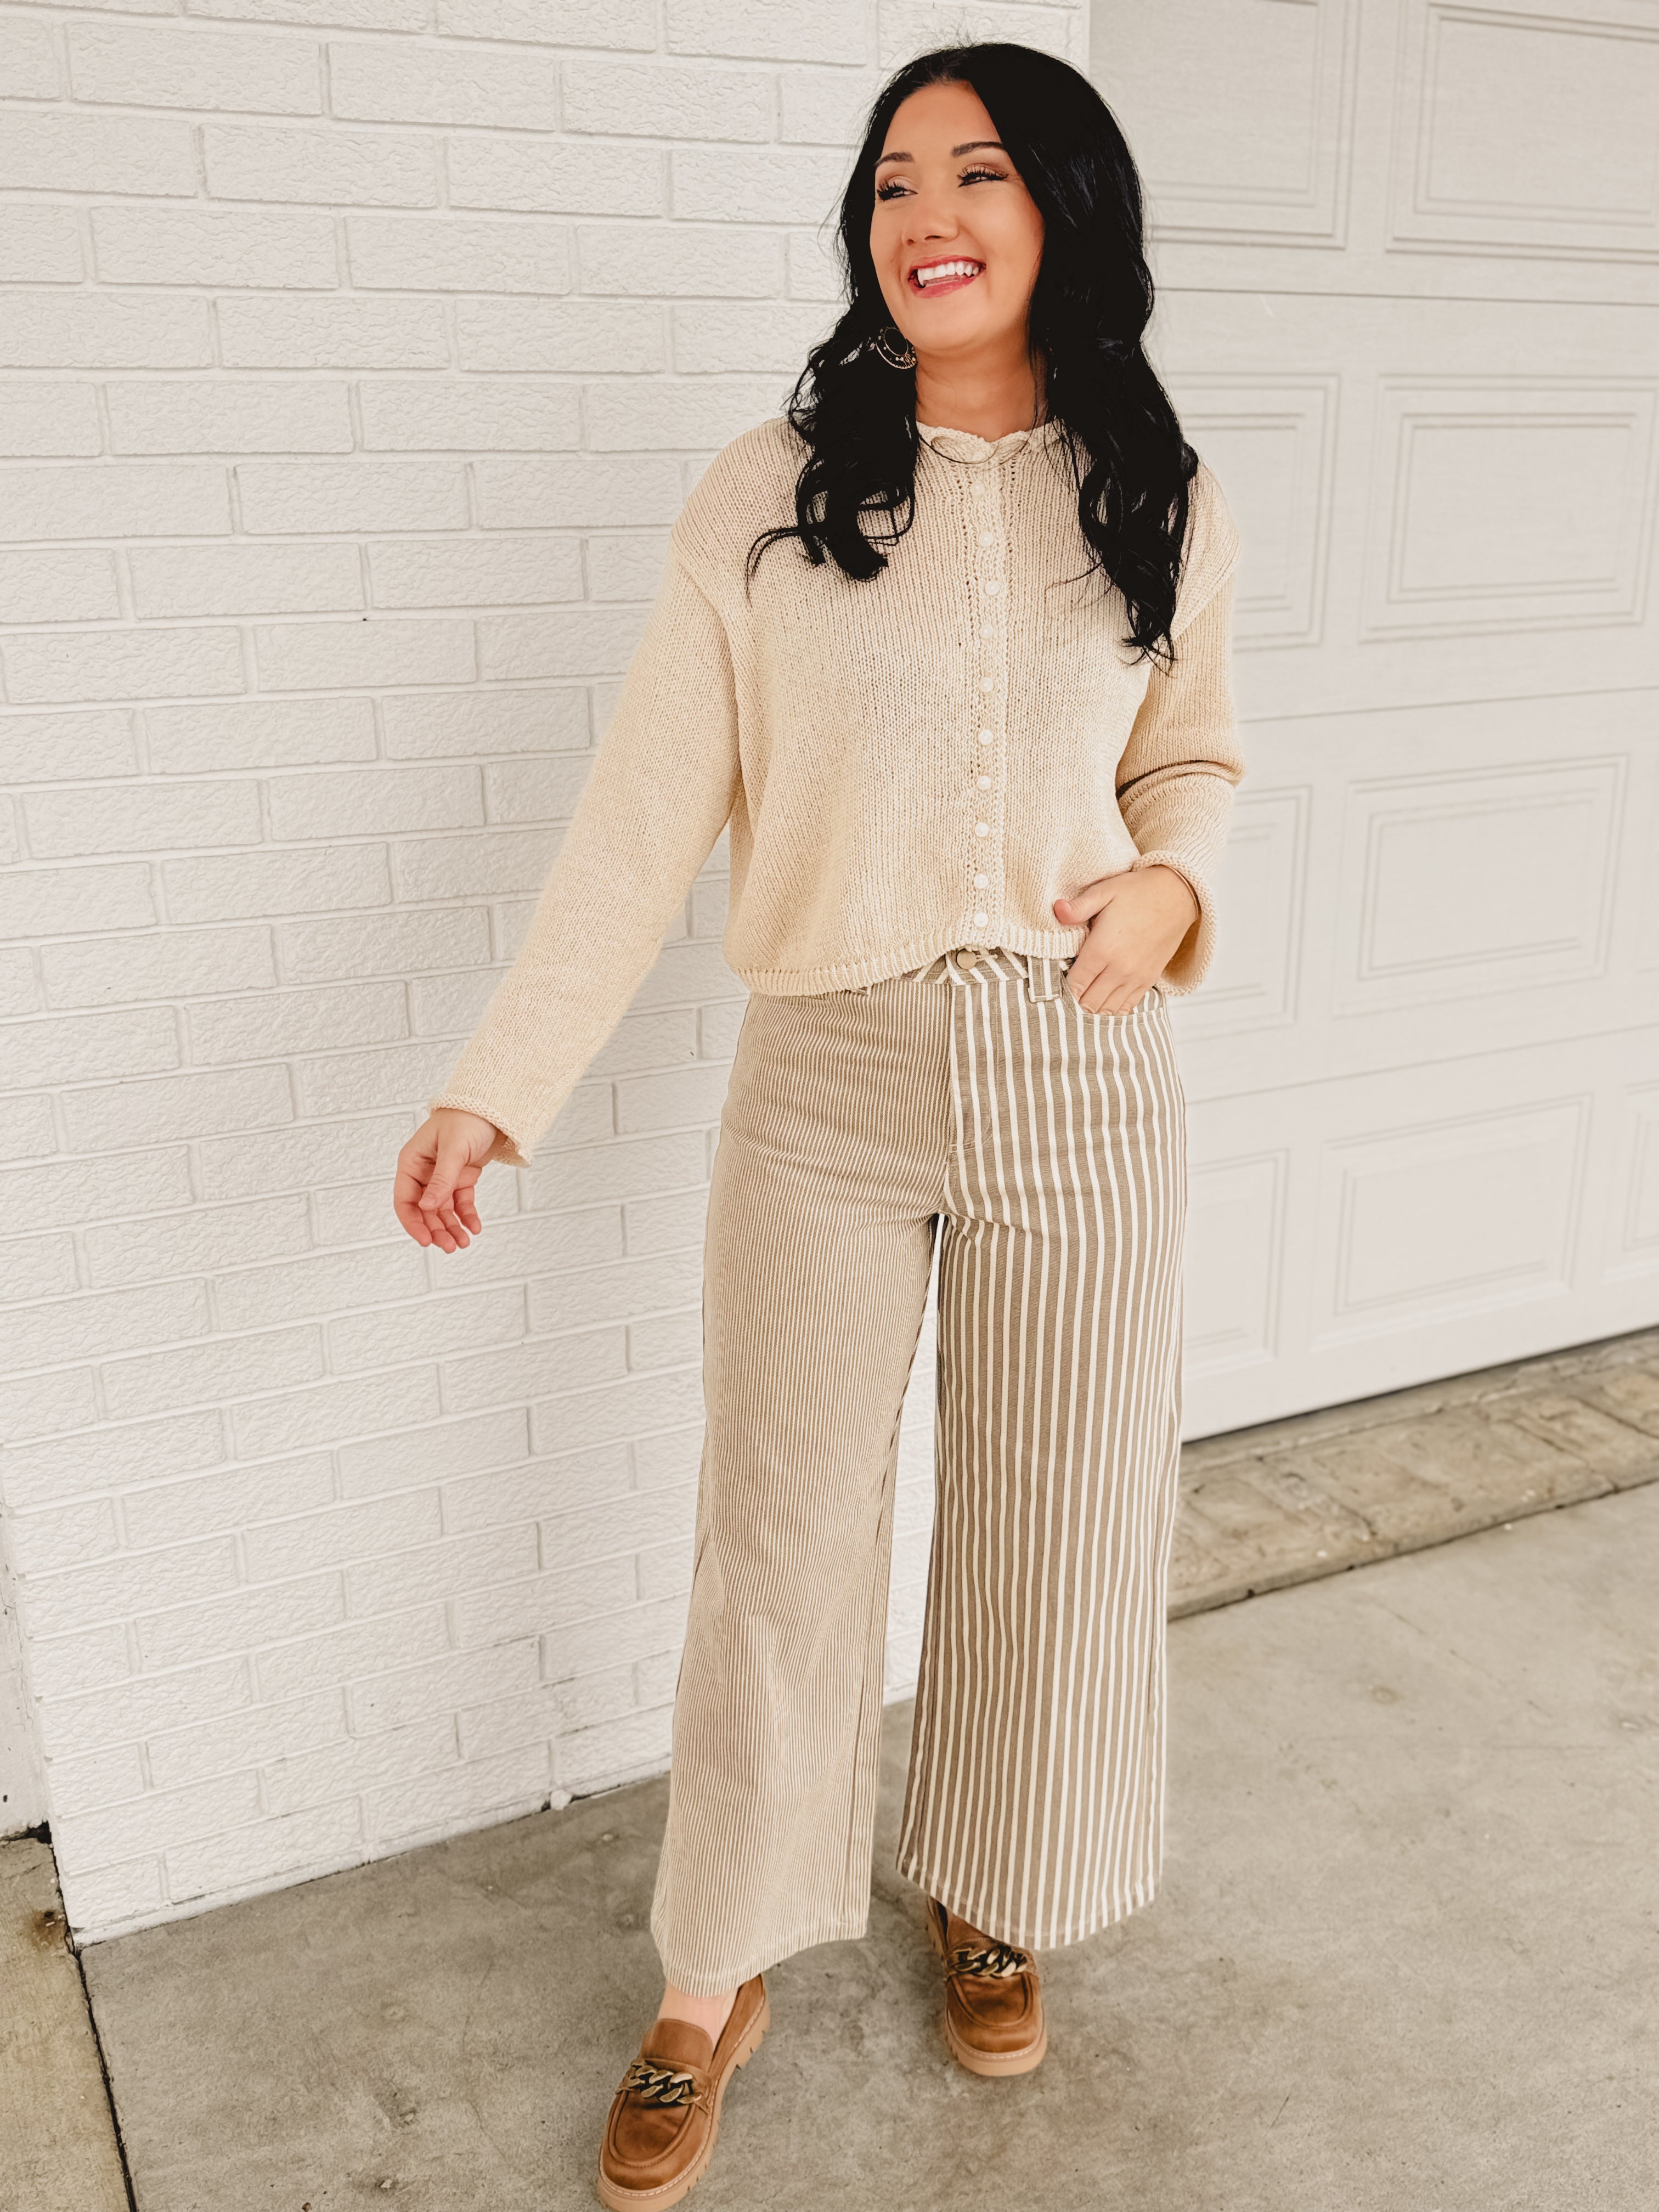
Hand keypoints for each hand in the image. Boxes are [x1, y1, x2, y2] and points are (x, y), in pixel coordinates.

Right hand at [393, 1108, 500, 1252]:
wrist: (493, 1108)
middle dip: (436, 1230)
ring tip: (463, 1242)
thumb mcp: (453, 1149)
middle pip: (425, 1210)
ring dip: (451, 1227)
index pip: (405, 1200)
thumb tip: (427, 1207)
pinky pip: (461, 1203)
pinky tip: (474, 1228)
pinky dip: (467, 1216)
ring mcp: (443, 1177)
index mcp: (412, 1162)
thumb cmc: (466, 1118)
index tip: (425, 1240)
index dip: (413, 1223)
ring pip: (443, 1210)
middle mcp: (424, 1172)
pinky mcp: (462, 1178)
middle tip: (450, 1246)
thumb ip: (442, 1179)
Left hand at [1052, 866, 1198, 1013]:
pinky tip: (1106, 995)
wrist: (1177, 895)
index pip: (1075, 985)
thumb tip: (1057, 909)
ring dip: (1093, 1004)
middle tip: (1072, 982)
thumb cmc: (1139, 892)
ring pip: (1106, 1009)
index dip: (1063, 984)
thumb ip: (1078, 906)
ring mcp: (1136, 978)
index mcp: (1103, 950)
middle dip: (1076, 997)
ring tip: (1087, 990)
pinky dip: (1113, 1006)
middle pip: (1088, 1003)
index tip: (1061, 974)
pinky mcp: (1149, 980)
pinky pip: (1127, 1007)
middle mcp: (1120, 970)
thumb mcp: (1105, 891)